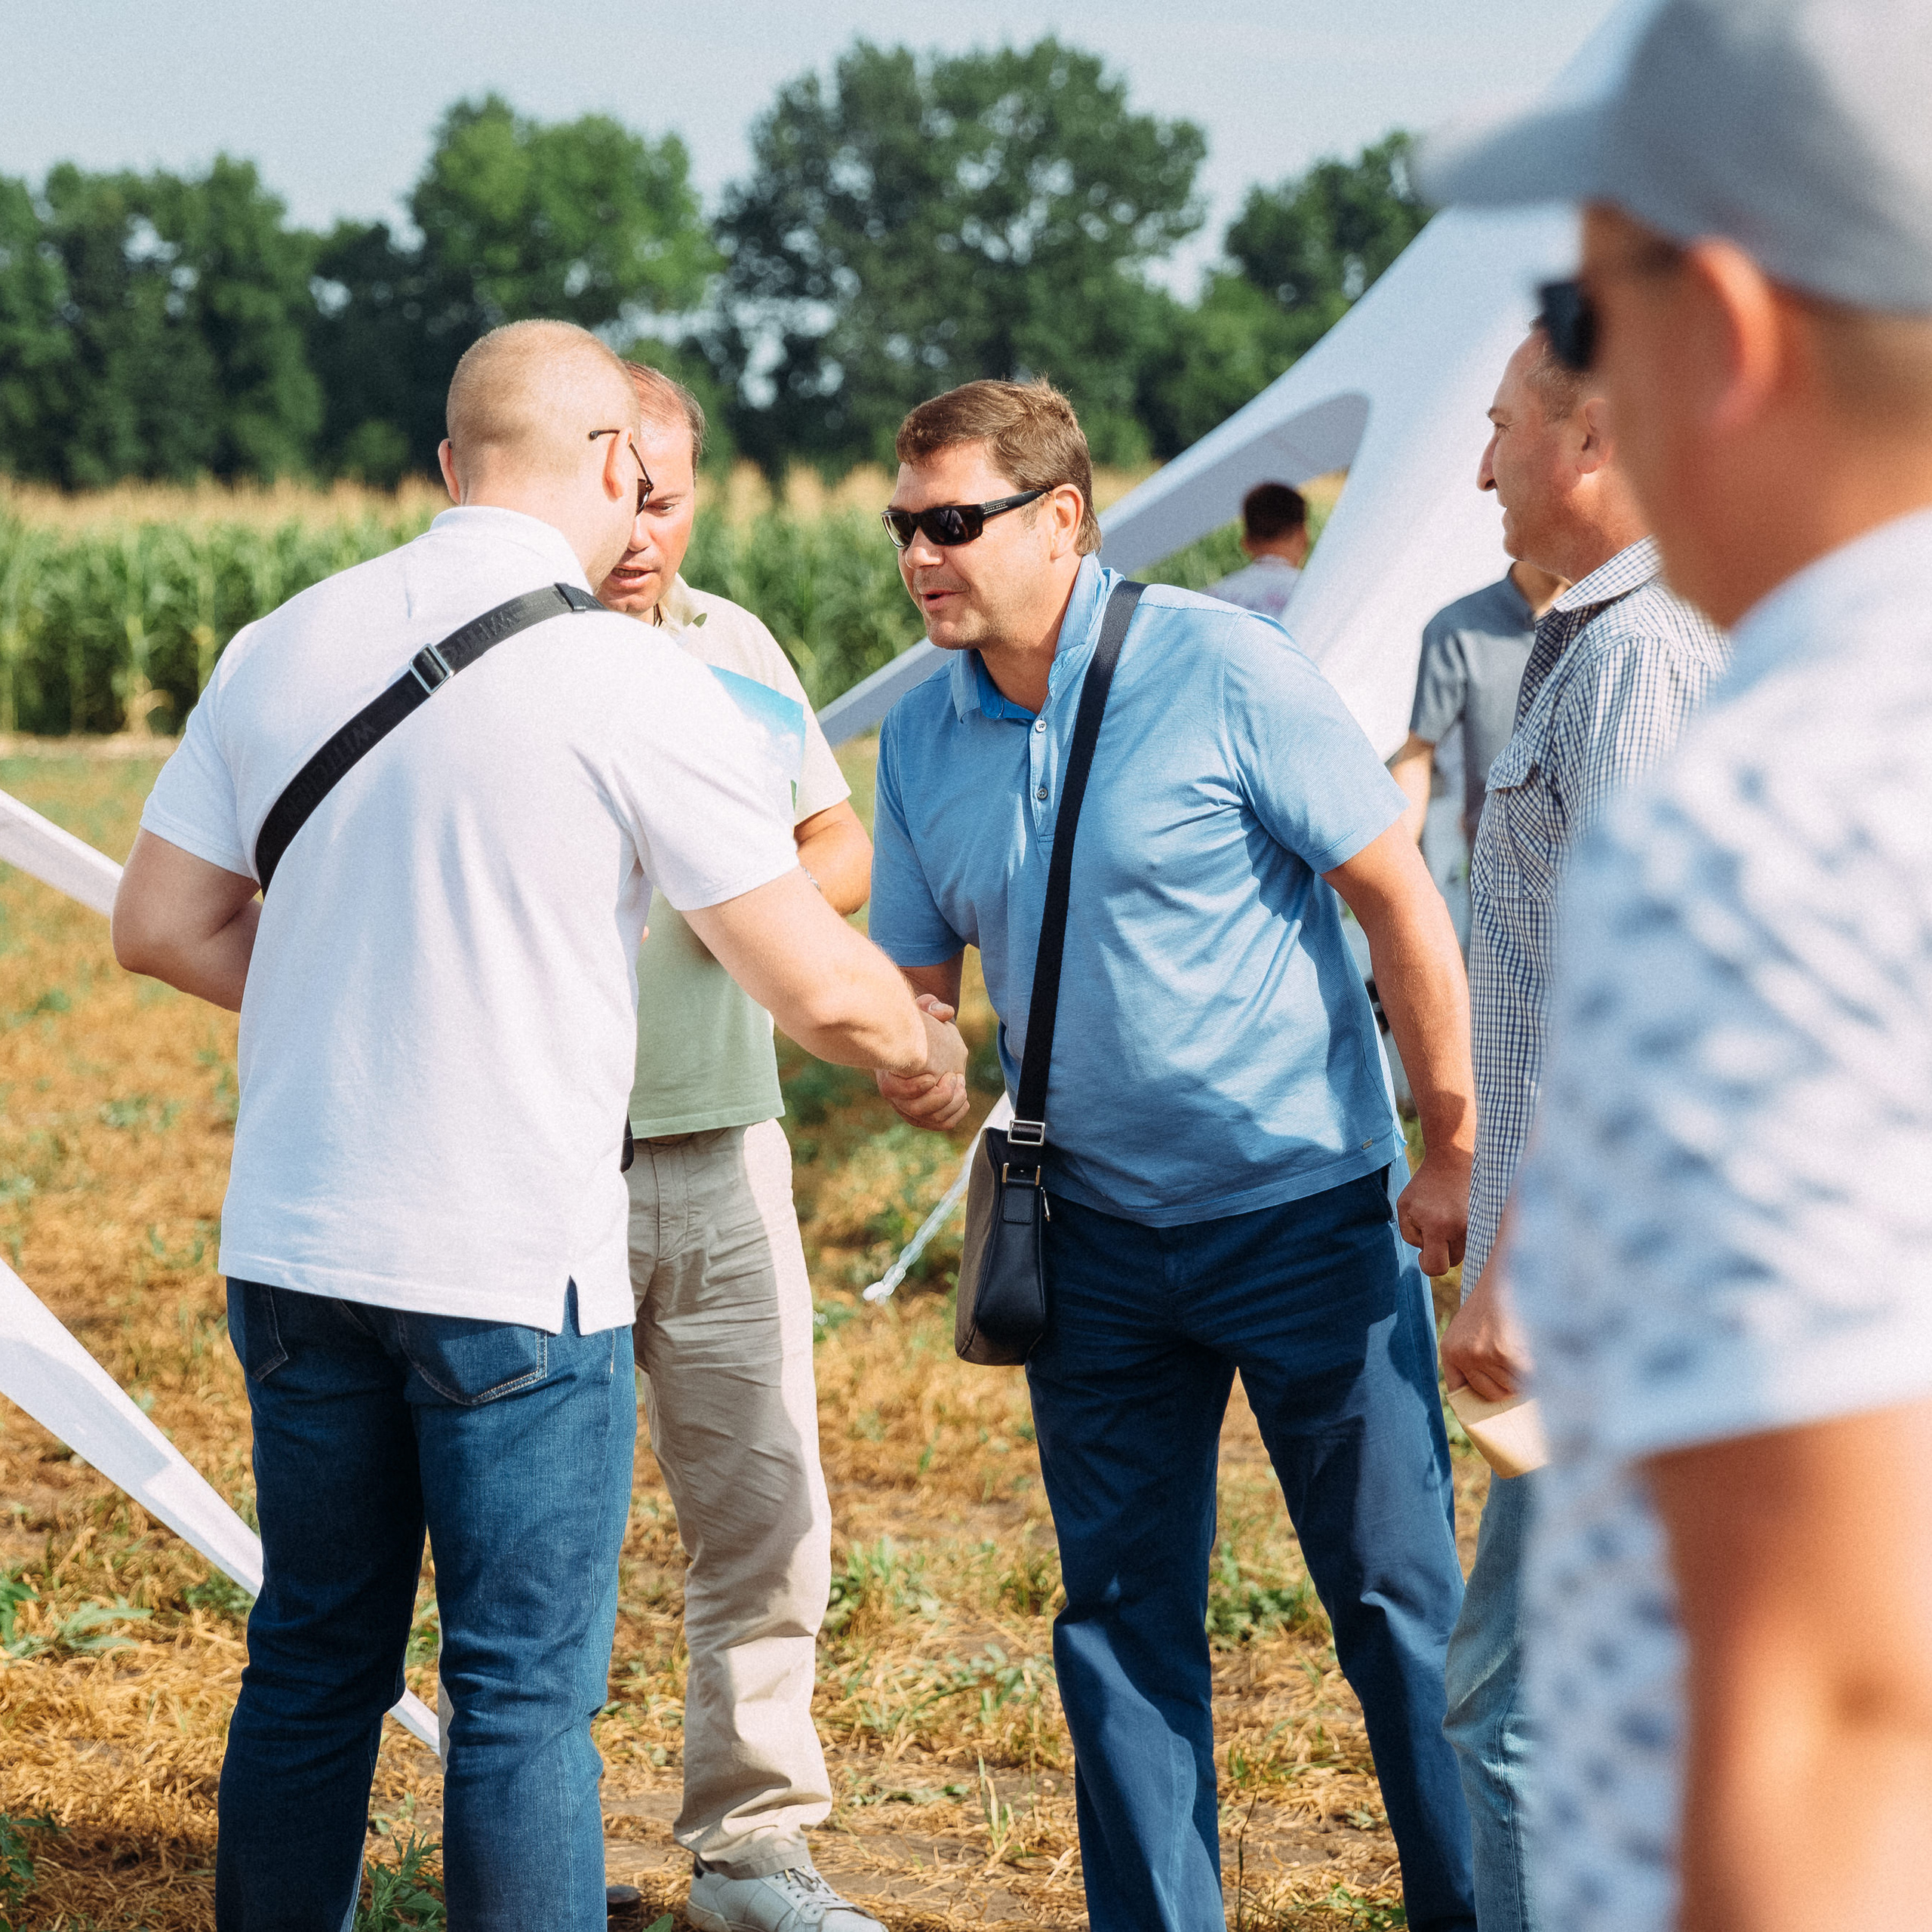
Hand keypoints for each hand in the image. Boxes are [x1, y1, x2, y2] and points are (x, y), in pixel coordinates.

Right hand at [876, 996, 969, 1129]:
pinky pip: (941, 1124)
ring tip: (960, 1084)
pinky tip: (963, 1095)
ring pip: (931, 1120)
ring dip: (951, 1104)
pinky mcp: (926, 1114)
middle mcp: (896, 1095)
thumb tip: (944, 1012)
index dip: (913, 1087)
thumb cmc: (919, 1026)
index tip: (932, 1075)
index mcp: (888, 1070)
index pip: (892, 1089)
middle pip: (914, 1110)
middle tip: (954, 1077)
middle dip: (940, 1096)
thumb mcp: (921, 1011)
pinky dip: (956, 1113)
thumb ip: (931, 1006)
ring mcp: (910, 1107)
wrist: (922, 1043)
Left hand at [1394, 1146, 1469, 1279]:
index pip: (1436, 1268)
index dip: (1426, 1264)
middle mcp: (1461, 1229)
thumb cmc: (1424, 1185)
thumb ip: (1410, 1235)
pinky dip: (1465, 1235)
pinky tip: (1458, 1217)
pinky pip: (1476, 1241)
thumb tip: (1426, 1253)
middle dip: (1440, 1251)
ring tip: (1447, 1219)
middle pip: (1452, 1262)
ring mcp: (1477, 1225)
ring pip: (1465, 1252)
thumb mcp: (1405, 1207)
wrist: (1452, 1160)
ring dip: (1453, 1243)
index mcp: (1438, 1227)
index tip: (1423, 1250)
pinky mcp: (1487, 1220)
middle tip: (1434, 1227)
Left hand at [1439, 1264, 1531, 1401]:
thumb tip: (1498, 1399)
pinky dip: (1538, 1371)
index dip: (1480, 1404)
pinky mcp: (1508, 1353)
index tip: (1493, 1414)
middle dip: (1510, 1387)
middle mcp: (1463, 1355)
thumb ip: (1476, 1359)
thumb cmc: (1498, 1302)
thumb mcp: (1474, 1328)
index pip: (1461, 1394)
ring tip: (1529, 1351)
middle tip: (1522, 1369)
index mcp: (1451, 1350)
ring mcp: (1485, 1355)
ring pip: (1513, 1388)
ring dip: (1526, 1377)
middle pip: (1493, 1395)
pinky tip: (1538, 1350)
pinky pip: (1528, 1379)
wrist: (1510, 1271)